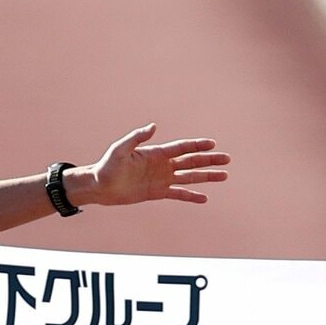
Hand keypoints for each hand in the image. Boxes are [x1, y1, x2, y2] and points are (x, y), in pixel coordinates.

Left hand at [78, 123, 229, 207]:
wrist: (99, 187)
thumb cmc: (106, 166)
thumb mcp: (120, 149)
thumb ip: (136, 137)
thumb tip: (153, 126)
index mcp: (156, 153)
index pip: (182, 147)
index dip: (197, 145)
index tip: (213, 144)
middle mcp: (162, 165)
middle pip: (191, 161)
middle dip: (209, 160)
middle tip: (227, 159)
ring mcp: (161, 179)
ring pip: (189, 177)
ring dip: (206, 177)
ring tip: (224, 176)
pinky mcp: (157, 193)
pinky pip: (178, 194)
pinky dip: (191, 196)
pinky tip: (204, 198)